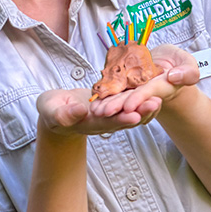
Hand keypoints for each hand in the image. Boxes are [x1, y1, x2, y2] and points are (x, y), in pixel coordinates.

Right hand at [37, 88, 161, 136]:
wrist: (57, 110)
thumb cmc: (52, 110)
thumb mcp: (51, 111)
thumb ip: (63, 114)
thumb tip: (81, 111)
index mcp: (89, 123)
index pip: (107, 123)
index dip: (121, 120)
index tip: (134, 116)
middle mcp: (104, 121)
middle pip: (125, 119)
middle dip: (141, 112)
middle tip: (155, 103)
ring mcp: (110, 114)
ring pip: (131, 112)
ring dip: (146, 107)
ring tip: (160, 96)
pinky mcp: (113, 104)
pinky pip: (129, 102)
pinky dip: (141, 97)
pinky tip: (152, 88)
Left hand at [89, 44, 199, 116]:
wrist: (165, 61)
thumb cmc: (177, 63)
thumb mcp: (188, 63)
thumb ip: (188, 72)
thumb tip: (175, 77)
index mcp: (162, 87)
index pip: (149, 93)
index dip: (139, 99)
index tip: (129, 106)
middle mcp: (146, 91)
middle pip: (131, 99)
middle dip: (118, 106)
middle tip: (104, 112)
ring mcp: (134, 88)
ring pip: (119, 97)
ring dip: (107, 104)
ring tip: (95, 110)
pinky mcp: (125, 83)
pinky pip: (113, 89)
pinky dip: (103, 94)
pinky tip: (93, 100)